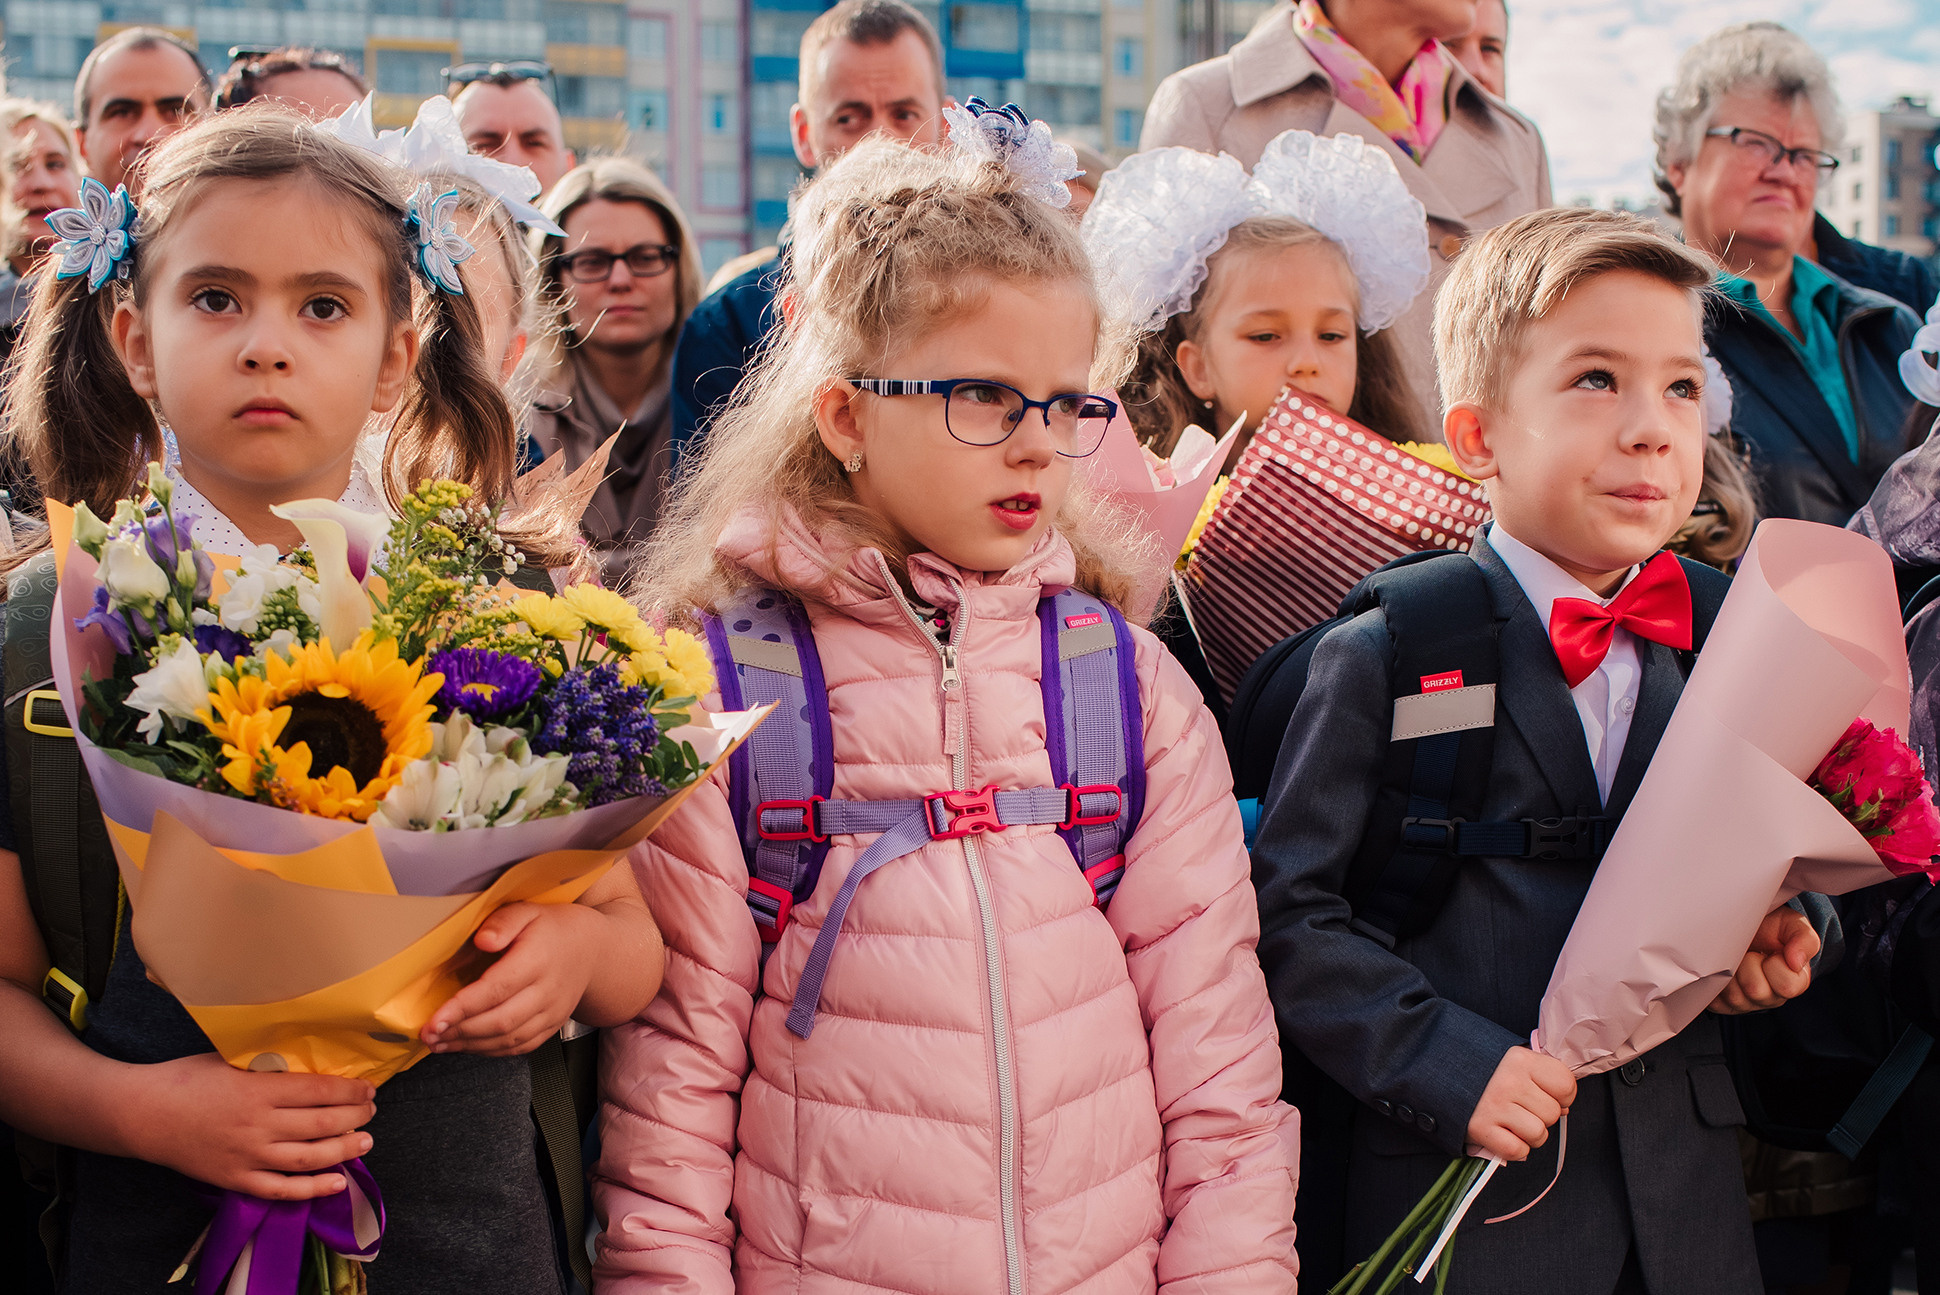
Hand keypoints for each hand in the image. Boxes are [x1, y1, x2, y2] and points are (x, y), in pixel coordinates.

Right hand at [123, 1053, 374, 1199]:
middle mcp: (257, 1125)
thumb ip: (270, 1066)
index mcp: (258, 1090)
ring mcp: (246, 1156)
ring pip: (308, 1158)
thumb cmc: (188, 1079)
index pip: (320, 1091)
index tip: (368, 1089)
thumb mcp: (232, 1060)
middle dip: (355, 1118)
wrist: (143, 1114)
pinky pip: (280, 1190)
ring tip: (365, 1142)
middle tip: (370, 1112)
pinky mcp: (234, 1179)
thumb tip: (311, 1063)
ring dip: (343, 1150)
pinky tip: (336, 1182)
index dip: (350, 1091)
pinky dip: (311, 1189)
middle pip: (321, 1124)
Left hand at [421, 902, 600, 1056]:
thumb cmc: (552, 928)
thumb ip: (504, 922)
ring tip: (438, 1043)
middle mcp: (548, 990)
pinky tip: (466, 1045)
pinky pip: (521, 1046)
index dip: (464, 1007)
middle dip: (460, 1031)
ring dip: (470, 1045)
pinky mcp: (552, 1026)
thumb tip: (482, 941)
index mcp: (539, 959)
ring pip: (509, 1038)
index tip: (434, 1019)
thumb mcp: (529, 911)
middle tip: (427, 1035)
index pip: (498, 988)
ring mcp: (553, 1012)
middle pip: (502, 1020)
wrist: (594, 950)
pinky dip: (490, 1051)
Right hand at [1464, 1046, 1575, 1161]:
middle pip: (1552, 1114)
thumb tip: (1564, 1108)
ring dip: (1529, 1135)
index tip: (1545, 1095)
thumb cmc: (1483, 1069)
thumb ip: (1542, 1077)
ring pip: (1538, 1134)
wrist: (1436, 1071)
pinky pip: (1517, 1150)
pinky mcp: (1481, 1128)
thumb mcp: (1514, 1061)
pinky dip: (1514, 1149)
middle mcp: (1509, 1081)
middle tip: (1521, 1109)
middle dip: (1541, 1117)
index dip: (1562, 1096)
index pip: (1566, 1086)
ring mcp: (1494, 1105)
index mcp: (1521, 1059)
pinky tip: (1503, 1135)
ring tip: (1512, 1123)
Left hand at [1708, 904, 1819, 1014]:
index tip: (1772, 951)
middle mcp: (1771, 998)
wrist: (1743, 924)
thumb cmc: (1771, 928)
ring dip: (1730, 971)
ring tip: (1736, 958)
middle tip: (1750, 953)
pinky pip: (1716, 1001)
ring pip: (1734, 996)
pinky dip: (1715, 981)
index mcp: (1794, 983)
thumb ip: (1804, 940)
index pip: (1786, 986)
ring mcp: (1746, 1003)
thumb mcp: (1793, 925)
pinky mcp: (1723, 1004)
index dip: (1774, 964)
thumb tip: (1796, 962)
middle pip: (1755, 990)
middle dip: (1748, 965)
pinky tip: (1723, 968)